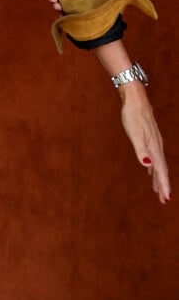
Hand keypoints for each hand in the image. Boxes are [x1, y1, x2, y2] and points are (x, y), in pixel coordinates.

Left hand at [118, 81, 170, 203]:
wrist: (135, 98)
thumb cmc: (133, 115)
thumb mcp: (134, 133)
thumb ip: (141, 150)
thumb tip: (147, 165)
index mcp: (154, 147)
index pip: (161, 170)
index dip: (164, 185)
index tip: (166, 198)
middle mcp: (156, 146)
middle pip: (162, 169)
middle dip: (163, 185)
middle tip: (164, 200)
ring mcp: (154, 142)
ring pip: (158, 164)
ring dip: (158, 177)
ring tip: (158, 190)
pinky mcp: (150, 138)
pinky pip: (154, 157)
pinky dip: (153, 167)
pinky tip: (150, 170)